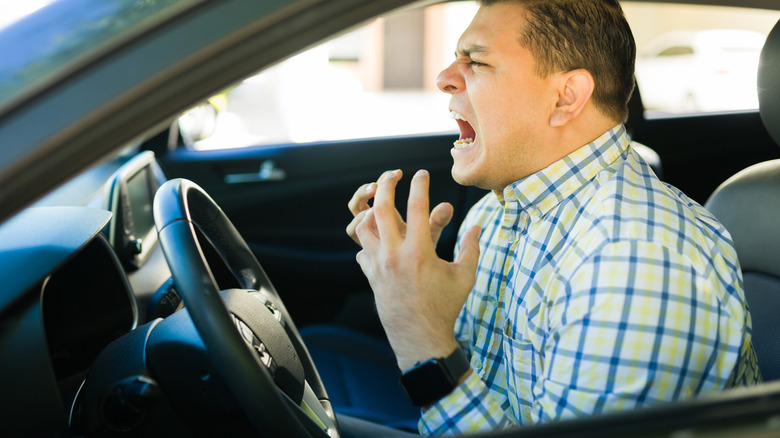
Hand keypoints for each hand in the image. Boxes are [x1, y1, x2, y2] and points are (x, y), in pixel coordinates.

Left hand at [354, 169, 480, 370]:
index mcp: (419, 251)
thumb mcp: (465, 277)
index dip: (419, 185)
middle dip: (385, 186)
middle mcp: (394, 255)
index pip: (415, 206)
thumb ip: (471, 249)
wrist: (420, 338)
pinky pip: (362, 252)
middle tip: (392, 175)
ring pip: (364, 228)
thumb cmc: (446, 308)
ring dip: (371, 213)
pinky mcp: (371, 277)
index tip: (421, 173)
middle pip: (381, 209)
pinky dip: (369, 242)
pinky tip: (380, 240)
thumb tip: (478, 227)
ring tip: (382, 205)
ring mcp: (379, 266)